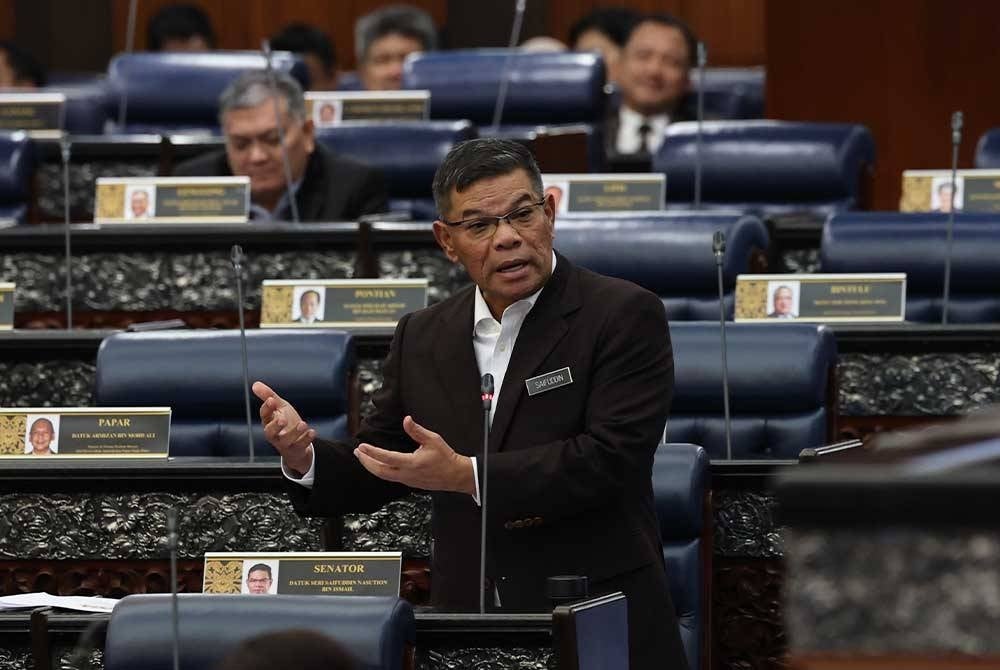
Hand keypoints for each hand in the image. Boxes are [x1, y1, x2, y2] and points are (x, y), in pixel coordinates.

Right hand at [252, 381, 314, 475]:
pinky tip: (312, 431)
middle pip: (270, 432)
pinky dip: (306, 439)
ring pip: (286, 441)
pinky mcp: (296, 449)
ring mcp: (285, 443)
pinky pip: (300, 446)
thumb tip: (255, 384)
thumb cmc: (287, 422)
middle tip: (282, 419)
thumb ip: (269, 396)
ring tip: (302, 424)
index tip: (272, 400)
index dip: (267, 408)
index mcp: (269, 422)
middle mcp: (274, 434)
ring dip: (294, 433)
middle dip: (275, 426)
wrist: (297, 443)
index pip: (264, 415)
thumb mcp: (280, 407)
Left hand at [354, 416, 474, 495]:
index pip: (386, 458)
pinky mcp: (409, 483)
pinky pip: (390, 478)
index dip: (372, 452)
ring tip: (364, 457)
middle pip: (379, 471)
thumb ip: (417, 430)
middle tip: (358, 452)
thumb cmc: (446, 457)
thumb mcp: (433, 439)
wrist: (456, 475)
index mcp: (412, 463)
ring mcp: (407, 480)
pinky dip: (380, 470)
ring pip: (383, 476)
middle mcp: (407, 474)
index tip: (362, 446)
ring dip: (371, 467)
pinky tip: (378, 464)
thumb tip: (406, 420)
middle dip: (365, 462)